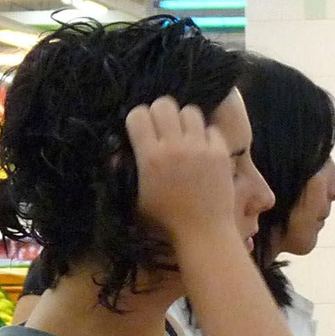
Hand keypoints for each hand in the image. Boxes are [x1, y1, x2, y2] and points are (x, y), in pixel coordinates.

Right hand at [124, 96, 234, 242]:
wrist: (203, 231)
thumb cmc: (165, 219)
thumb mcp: (135, 198)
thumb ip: (122, 171)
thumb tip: (114, 151)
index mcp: (150, 156)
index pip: (138, 114)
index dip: (139, 119)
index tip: (143, 130)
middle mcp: (175, 147)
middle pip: (164, 104)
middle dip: (161, 113)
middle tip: (164, 128)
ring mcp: (200, 148)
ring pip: (190, 111)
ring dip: (185, 120)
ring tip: (185, 135)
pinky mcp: (220, 153)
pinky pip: (211, 128)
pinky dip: (206, 135)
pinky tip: (202, 148)